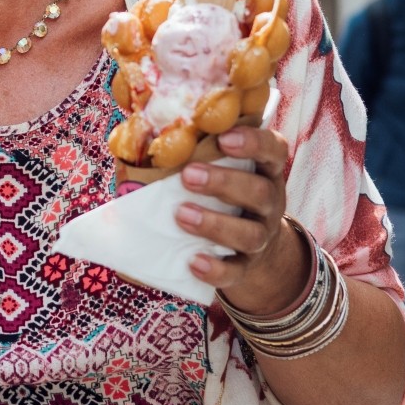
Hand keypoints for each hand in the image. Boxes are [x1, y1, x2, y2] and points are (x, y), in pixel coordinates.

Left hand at [176, 125, 310, 314]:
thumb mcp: (211, 166)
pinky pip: (237, 272)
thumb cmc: (215, 192)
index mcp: (262, 168)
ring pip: (251, 234)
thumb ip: (184, 150)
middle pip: (260, 191)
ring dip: (216, 225)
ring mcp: (261, 236)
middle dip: (224, 182)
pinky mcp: (247, 267)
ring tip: (181, 215)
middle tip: (188, 175)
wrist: (244, 245)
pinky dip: (216, 269)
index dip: (254, 142)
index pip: (272, 149)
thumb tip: (132, 133)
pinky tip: (193, 262)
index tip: (224, 137)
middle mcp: (269, 202)